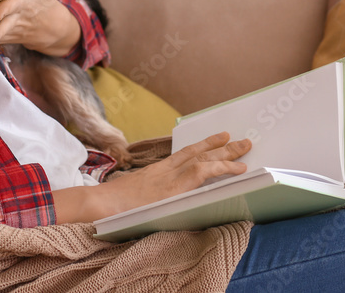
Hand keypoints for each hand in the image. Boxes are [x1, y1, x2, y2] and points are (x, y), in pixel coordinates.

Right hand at [51, 132, 251, 222]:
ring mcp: (171, 176)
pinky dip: (222, 168)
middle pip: (197, 153)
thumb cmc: (110, 205)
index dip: (202, 147)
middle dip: (220, 147)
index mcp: (156, 172)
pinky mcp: (176, 187)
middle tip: (239, 140)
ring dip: (227, 154)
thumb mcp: (132, 197)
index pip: (184, 154)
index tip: (218, 139)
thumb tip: (152, 203)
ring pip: (204, 160)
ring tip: (245, 148)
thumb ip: (146, 196)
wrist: (99, 203)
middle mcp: (165, 170)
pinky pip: (204, 173)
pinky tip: (237, 169)